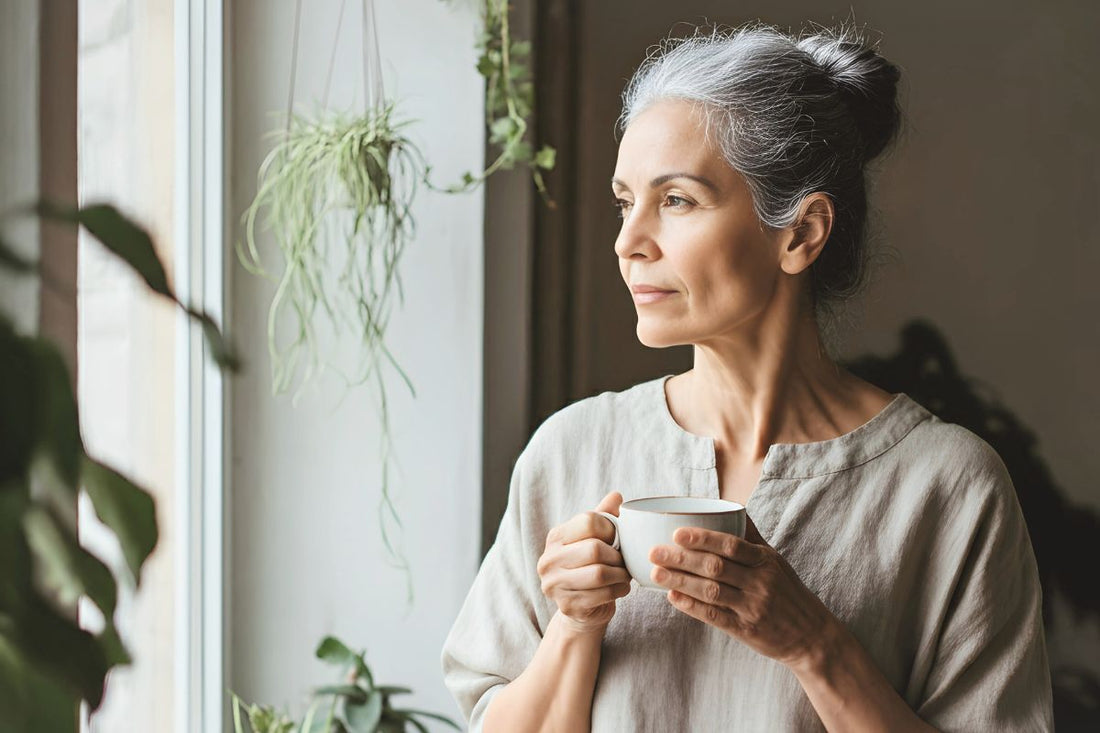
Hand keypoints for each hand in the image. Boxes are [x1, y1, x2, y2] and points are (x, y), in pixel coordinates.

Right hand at [536, 491, 631, 633]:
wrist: (580, 607)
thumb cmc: (589, 566)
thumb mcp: (594, 538)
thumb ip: (604, 516)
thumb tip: (617, 496)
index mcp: (555, 537)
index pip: (588, 521)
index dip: (610, 529)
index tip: (617, 539)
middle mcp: (549, 560)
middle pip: (595, 549)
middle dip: (617, 556)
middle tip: (624, 561)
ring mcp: (554, 585)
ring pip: (600, 574)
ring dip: (621, 574)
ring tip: (625, 574)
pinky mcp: (567, 606)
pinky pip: (602, 595)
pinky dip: (619, 590)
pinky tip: (621, 588)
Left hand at [648, 515, 833, 666]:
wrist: (811, 635)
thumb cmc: (787, 591)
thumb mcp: (775, 561)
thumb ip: (752, 537)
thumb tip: (733, 507)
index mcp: (765, 560)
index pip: (731, 545)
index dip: (703, 538)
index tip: (677, 533)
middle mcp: (760, 583)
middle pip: (715, 567)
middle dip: (682, 558)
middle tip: (655, 552)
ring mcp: (753, 607)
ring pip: (711, 591)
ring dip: (681, 581)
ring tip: (656, 573)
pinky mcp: (746, 630)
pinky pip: (714, 617)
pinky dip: (691, 607)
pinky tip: (673, 597)